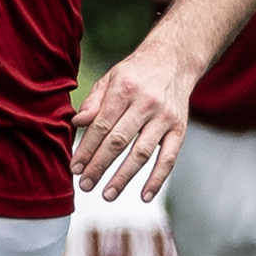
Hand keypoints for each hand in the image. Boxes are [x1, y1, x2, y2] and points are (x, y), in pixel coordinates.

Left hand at [73, 42, 201, 202]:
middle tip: (85, 185)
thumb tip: (77, 123)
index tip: (75, 167)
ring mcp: (165, 118)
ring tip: (107, 194)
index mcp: (125, 89)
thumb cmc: (136, 72)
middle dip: (99, 166)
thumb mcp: (111, 78)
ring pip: (141, 153)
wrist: (175, 60)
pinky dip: (157, 179)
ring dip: (123, 177)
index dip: (86, 148)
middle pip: (118, 141)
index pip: (101, 125)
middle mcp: (146, 103)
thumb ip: (94, 101)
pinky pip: (168, 158)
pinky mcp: (180, 129)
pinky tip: (144, 196)